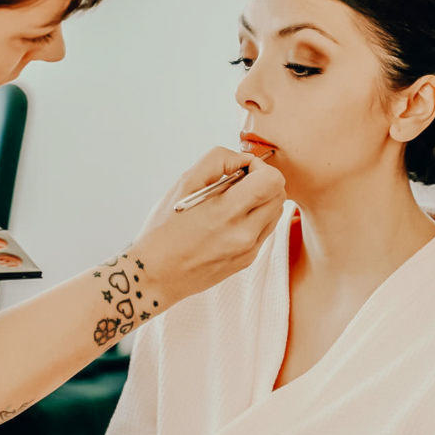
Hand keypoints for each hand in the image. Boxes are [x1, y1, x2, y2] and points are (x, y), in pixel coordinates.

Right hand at [132, 147, 285, 306]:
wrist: (155, 275)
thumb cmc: (163, 229)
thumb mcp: (183, 184)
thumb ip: (217, 161)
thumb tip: (243, 159)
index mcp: (225, 212)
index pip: (272, 180)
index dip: (259, 167)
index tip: (240, 170)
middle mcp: (243, 234)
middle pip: (280, 194)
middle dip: (263, 181)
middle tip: (237, 183)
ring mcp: (248, 250)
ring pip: (276, 212)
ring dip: (261, 200)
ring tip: (231, 203)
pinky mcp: (247, 260)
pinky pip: (265, 230)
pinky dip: (254, 219)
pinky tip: (228, 222)